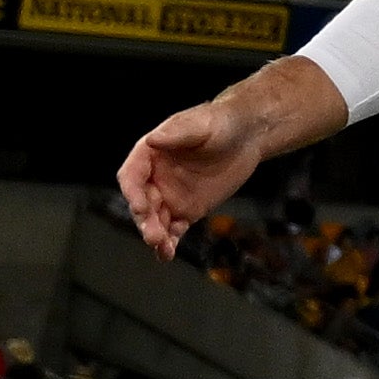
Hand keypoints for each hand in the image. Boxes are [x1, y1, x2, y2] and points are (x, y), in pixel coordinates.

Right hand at [113, 58, 343, 253]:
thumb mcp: (201, 124)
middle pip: (142, 203)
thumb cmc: (221, 123)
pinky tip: (167, 255)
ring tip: (162, 248)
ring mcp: (170, 196)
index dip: (133, 193)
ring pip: (156, 220)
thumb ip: (177, 133)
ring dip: (156, 235)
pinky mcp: (187, 210)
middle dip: (145, 220)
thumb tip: (153, 139)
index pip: (131, 176)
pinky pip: (174, 229)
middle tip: (154, 236)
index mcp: (149, 155)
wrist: (247, 135)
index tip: (141, 207)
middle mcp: (154, 178)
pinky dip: (170, 242)